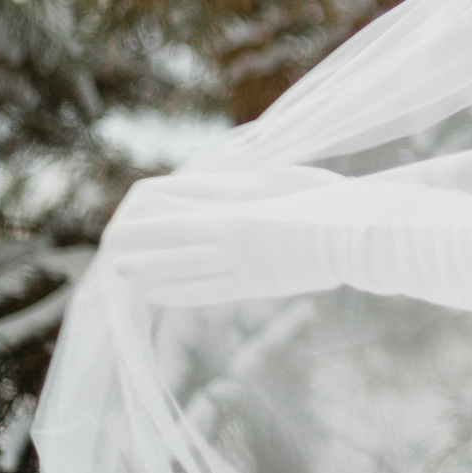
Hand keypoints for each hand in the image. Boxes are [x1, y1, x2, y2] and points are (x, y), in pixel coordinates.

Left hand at [106, 171, 353, 307]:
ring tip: (125, 278)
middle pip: (173, 250)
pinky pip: (209, 292)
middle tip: (112, 255)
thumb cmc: (323, 197)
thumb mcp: (273, 178)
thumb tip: (188, 189)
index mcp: (237, 215)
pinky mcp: (259, 286)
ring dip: (152, 276)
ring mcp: (246, 269)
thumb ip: (229, 186)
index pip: (176, 221)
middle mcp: (234, 245)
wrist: (360, 235)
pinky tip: (162, 294)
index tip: (120, 228)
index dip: (145, 228)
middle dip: (139, 253)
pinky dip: (180, 293)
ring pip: (186, 275)